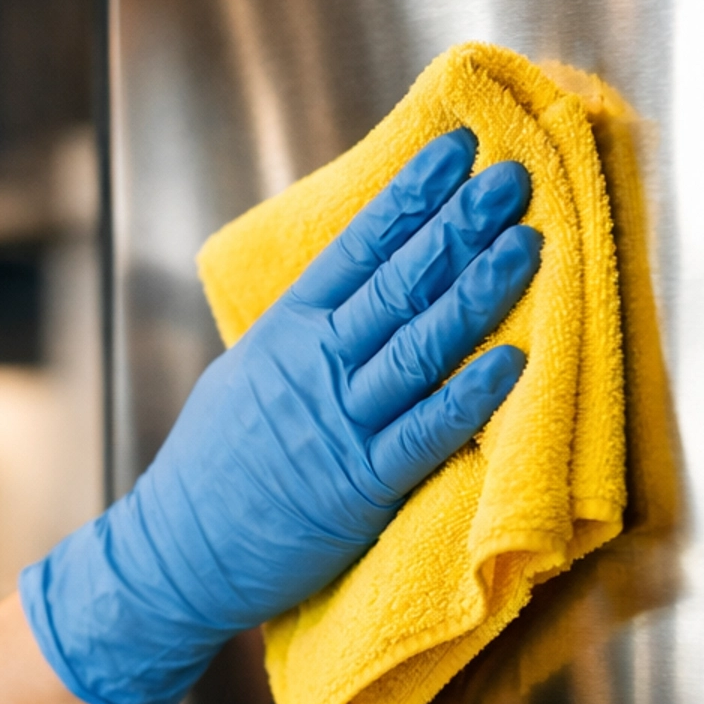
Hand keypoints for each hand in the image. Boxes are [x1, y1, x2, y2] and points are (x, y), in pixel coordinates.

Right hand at [20, 128, 540, 703]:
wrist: (178, 553)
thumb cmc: (215, 465)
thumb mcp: (246, 373)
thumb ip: (304, 332)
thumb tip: (360, 286)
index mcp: (286, 332)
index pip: (357, 248)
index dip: (410, 196)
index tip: (457, 150)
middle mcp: (313, 368)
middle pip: (397, 285)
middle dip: (458, 228)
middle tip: (511, 180)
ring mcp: (337, 425)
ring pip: (417, 347)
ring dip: (476, 293)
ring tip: (525, 244)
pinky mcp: (358, 487)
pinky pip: (423, 434)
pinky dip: (468, 397)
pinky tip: (513, 361)